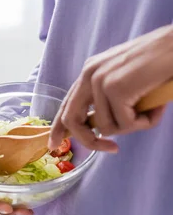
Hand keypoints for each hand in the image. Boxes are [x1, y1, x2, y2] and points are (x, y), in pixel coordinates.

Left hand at [49, 24, 172, 151]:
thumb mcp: (125, 80)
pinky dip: (145, 122)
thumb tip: (100, 128)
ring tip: (152, 109)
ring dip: (134, 126)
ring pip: (107, 127)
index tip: (54, 144)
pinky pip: (126, 124)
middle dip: (90, 141)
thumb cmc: (159, 64)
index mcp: (90, 72)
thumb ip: (108, 99)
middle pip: (73, 120)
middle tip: (113, 149)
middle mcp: (89, 75)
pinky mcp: (116, 89)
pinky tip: (157, 106)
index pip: (66, 104)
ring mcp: (100, 81)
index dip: (58, 127)